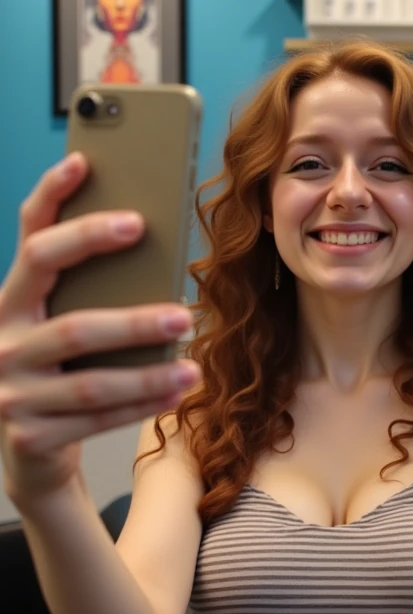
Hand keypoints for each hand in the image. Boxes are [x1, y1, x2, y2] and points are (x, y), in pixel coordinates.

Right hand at [0, 152, 200, 507]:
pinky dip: (141, 405)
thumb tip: (151, 239)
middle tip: (182, 312)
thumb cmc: (57, 367)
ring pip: (90, 382)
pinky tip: (176, 391)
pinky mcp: (28, 437)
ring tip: (193, 365)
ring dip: (148, 374)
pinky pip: (97, 419)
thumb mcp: (59, 320)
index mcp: (9, 301)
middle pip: (71, 323)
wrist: (26, 449)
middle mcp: (0, 342)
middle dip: (132, 320)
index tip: (84, 164)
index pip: (29, 241)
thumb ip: (86, 288)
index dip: (52, 199)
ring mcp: (10, 394)